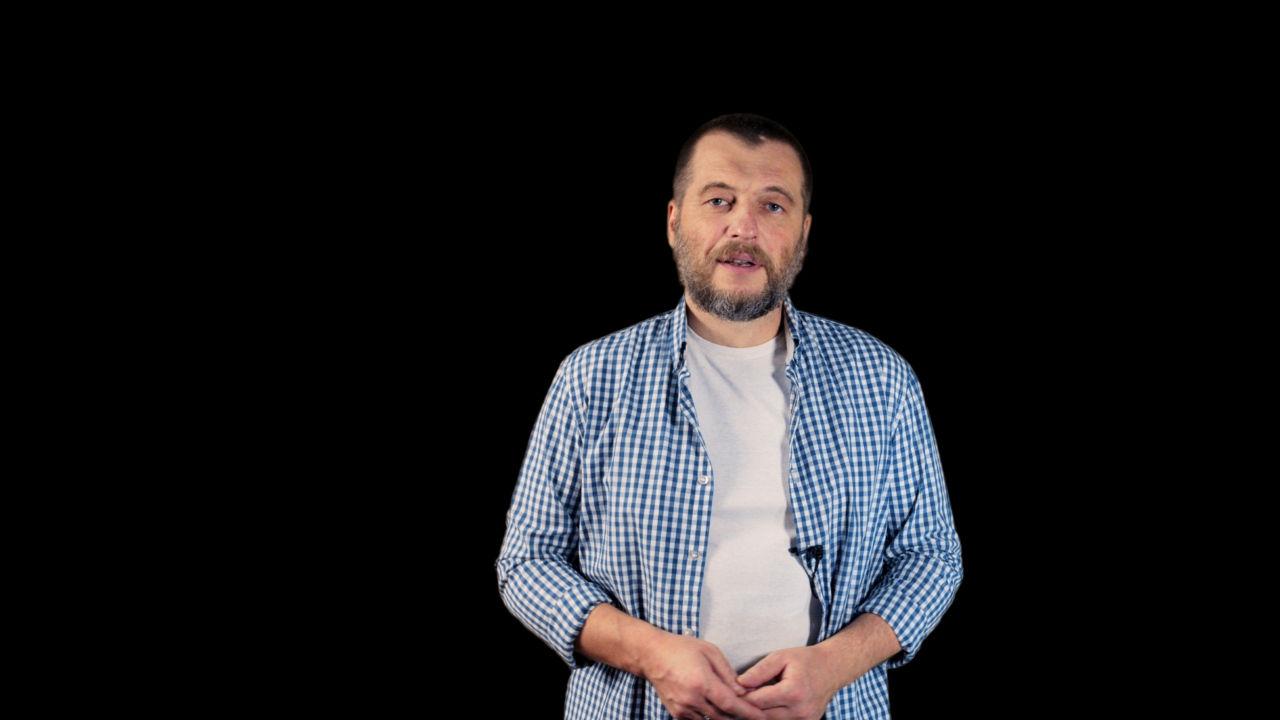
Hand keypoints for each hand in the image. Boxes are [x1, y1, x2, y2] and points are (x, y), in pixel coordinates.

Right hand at [640, 632, 766, 719]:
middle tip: (749, 708)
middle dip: (738, 714)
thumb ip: (728, 673)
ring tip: (730, 704)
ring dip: (724, 715)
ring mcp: (682, 708)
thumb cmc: (681, 649)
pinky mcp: (676, 713)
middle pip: (723, 717)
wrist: (651, 655)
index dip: (748, 713)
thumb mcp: (710, 652)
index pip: (731, 705)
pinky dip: (709, 715)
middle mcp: (692, 699)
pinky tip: (711, 703)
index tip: (761, 717)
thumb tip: (743, 692)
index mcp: (702, 683)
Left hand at [736, 646, 840, 719]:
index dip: (743, 696)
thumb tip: (739, 684)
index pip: (758, 701)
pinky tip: (769, 706)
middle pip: (762, 716)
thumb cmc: (805, 661)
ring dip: (761, 714)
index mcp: (793, 692)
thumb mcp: (781, 657)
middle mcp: (800, 710)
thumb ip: (760, 670)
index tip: (737, 689)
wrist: (832, 669)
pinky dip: (773, 717)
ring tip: (756, 699)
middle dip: (750, 707)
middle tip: (742, 696)